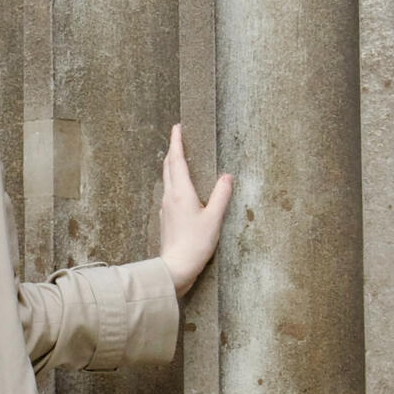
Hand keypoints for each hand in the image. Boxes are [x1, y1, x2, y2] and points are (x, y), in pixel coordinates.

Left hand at [158, 123, 232, 296]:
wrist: (175, 266)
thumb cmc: (195, 243)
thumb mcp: (214, 218)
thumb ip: (221, 196)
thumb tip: (227, 176)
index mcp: (181, 192)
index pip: (177, 160)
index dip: (177, 142)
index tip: (177, 127)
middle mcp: (170, 196)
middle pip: (168, 166)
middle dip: (173, 150)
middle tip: (179, 138)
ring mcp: (166, 207)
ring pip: (167, 178)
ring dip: (172, 164)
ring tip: (180, 158)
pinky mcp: (167, 217)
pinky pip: (169, 191)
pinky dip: (174, 180)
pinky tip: (181, 186)